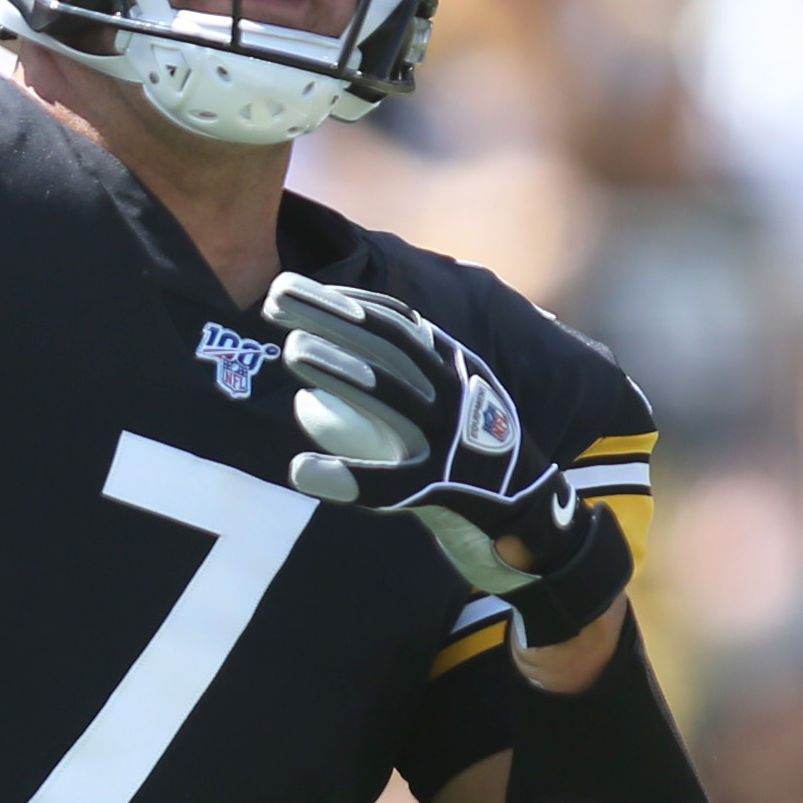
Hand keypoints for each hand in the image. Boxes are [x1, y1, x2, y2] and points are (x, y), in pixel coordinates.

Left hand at [265, 273, 633, 651]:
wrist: (527, 516)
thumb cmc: (465, 455)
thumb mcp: (443, 400)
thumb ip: (400, 376)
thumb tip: (324, 371)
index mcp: (455, 367)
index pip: (395, 320)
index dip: (344, 300)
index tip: (296, 286)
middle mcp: (456, 394)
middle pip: (387, 342)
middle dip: (331, 314)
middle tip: (274, 296)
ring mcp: (452, 439)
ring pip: (392, 398)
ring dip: (341, 370)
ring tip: (291, 349)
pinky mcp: (445, 490)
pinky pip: (390, 486)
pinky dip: (347, 478)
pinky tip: (301, 471)